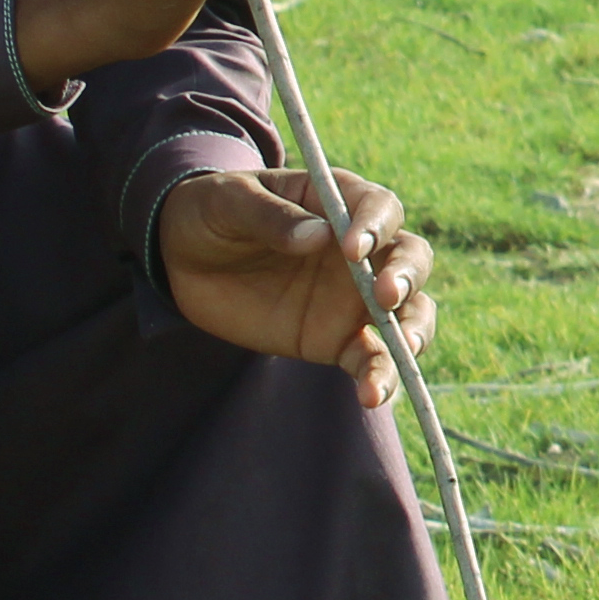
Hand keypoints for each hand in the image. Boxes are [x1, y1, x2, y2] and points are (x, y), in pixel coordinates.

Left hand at [159, 163, 431, 408]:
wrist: (184, 261)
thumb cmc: (212, 213)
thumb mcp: (228, 203)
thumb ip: (271, 217)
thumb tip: (318, 237)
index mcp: (339, 204)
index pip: (380, 208)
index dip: (376, 226)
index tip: (352, 250)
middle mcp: (360, 252)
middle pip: (410, 258)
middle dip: (406, 276)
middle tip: (385, 295)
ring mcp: (353, 299)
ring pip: (408, 311)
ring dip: (415, 329)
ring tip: (405, 349)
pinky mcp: (337, 341)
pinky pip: (371, 359)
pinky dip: (380, 377)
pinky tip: (371, 396)